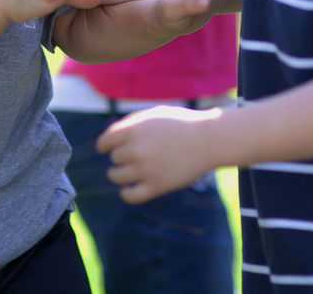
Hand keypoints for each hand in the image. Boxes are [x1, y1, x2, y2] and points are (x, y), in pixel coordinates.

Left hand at [97, 105, 217, 203]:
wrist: (208, 140)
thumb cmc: (181, 125)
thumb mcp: (153, 115)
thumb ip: (131, 124)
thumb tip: (110, 139)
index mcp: (134, 129)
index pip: (105, 141)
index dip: (104, 146)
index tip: (105, 150)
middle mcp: (137, 149)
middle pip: (114, 158)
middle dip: (120, 157)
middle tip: (133, 157)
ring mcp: (146, 169)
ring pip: (116, 176)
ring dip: (119, 174)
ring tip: (126, 173)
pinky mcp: (157, 186)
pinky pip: (131, 196)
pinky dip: (126, 193)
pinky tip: (128, 190)